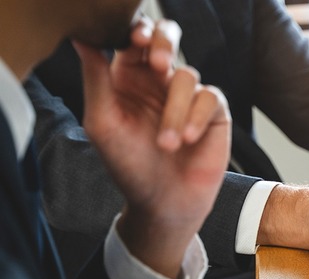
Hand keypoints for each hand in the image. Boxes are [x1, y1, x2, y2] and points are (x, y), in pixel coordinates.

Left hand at [74, 19, 230, 277]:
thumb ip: (95, 79)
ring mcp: (188, 96)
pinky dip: (197, 117)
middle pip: (166, 37)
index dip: (135, 32)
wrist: (164, 203)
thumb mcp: (103, 122)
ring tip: (167, 144)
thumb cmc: (129, 166)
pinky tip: (188, 139)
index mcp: (128, 78)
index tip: (134, 41)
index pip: (132, 38)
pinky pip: (210, 97)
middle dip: (164, 42)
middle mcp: (159, 82)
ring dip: (175, 111)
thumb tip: (82, 37)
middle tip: (160, 64)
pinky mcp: (213, 112)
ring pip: (187, 75)